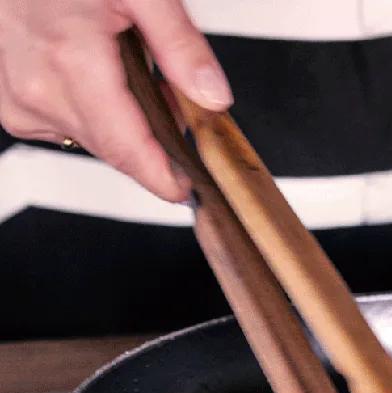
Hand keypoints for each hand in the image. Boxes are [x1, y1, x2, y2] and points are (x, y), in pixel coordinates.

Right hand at [0, 0, 231, 200]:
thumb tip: (212, 96)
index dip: (163, 177)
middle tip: (175, 102)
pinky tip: (100, 79)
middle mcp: (38, 88)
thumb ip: (179, 45)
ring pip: (91, 139)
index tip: (189, 188)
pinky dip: (91, 112)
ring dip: (123, 124)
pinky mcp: (10, 101)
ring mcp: (17, 98)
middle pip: (114, 149)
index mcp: (72, 62)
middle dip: (152, 141)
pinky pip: (64, 125)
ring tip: (133, 74)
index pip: (128, 150)